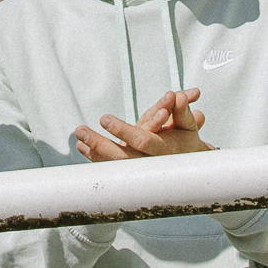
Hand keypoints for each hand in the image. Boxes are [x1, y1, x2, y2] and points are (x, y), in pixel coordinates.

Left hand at [74, 88, 210, 161]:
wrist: (188, 167)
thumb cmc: (187, 141)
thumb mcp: (187, 125)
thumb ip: (182, 110)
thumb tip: (177, 96)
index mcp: (164, 151)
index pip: (141, 141)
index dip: (123, 130)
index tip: (105, 120)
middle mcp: (150, 164)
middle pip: (122, 157)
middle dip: (100, 144)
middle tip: (81, 131)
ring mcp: (140, 170)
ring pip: (114, 165)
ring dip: (94, 153)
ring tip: (79, 139)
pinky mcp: (132, 172)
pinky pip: (112, 167)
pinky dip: (97, 158)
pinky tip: (83, 147)